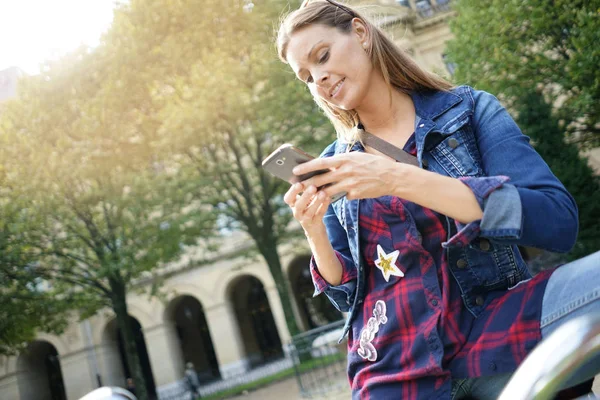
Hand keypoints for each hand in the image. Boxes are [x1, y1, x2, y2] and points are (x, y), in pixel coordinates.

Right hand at [283, 182, 329, 232]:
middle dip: (305, 196)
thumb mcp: (305, 198)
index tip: (299, 184)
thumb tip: (313, 170)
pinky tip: (328, 198)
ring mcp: (305, 219)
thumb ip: (306, 187)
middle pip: (299, 205)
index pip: (288, 198)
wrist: (314, 227)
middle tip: (312, 187)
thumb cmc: (310, 205)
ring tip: (322, 193)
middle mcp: (297, 212)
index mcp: (292, 204)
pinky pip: (319, 214)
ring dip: (316, 201)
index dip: (292, 192)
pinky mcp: (315, 224)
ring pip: (309, 211)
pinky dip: (324, 206)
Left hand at [293, 152, 413, 200]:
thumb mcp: (356, 157)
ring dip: (319, 194)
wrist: (391, 177)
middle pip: (321, 179)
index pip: (320, 163)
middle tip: (297, 187)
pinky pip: (342, 196)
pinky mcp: (354, 194)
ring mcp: (350, 184)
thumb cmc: (373, 165)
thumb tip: (326, 165)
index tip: (295, 170)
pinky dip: (341, 195)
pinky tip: (345, 194)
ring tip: (312, 195)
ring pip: (328, 191)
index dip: (306, 167)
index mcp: (345, 159)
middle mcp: (346, 171)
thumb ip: (342, 161)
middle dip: (307, 184)